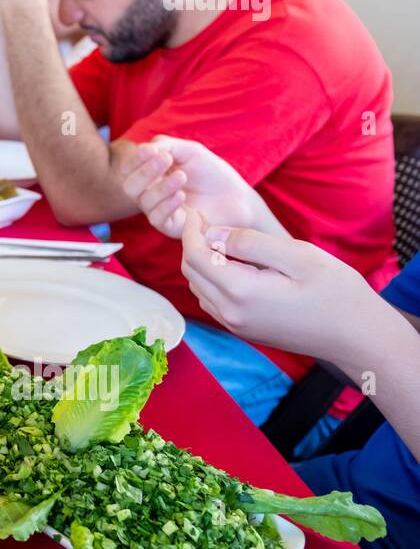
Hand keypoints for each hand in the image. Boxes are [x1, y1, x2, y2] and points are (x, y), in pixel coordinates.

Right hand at [117, 136, 270, 238]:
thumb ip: (166, 145)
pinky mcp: (171, 227)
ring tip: (182, 176)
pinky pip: (157, 218)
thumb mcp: (190, 151)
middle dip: (145, 172)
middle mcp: (150, 193)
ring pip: (144, 202)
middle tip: (165, 159)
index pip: (129, 168)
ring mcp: (159, 211)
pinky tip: (181, 195)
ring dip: (161, 187)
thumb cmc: (212, 173)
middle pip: (130, 186)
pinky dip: (166, 205)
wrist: (237, 198)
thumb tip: (143, 149)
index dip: (135, 159)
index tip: (149, 150)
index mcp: (151, 174)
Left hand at [180, 208, 387, 366]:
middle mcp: (230, 314)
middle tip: (207, 223)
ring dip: (202, 264)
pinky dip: (212, 281)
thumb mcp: (296, 255)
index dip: (192, 231)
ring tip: (220, 242)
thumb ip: (250, 242)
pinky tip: (233, 266)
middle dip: (193, 245)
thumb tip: (213, 233)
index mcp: (240, 292)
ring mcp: (235, 326)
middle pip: (192, 273)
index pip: (195, 257)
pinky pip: (212, 302)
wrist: (357, 336)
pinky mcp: (243, 331)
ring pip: (199, 288)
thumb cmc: (336, 292)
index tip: (197, 212)